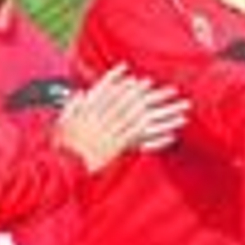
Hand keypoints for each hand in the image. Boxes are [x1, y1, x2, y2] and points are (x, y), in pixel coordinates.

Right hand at [55, 65, 189, 169]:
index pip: (113, 91)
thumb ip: (73, 104)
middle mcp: (105, 117)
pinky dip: (156, 138)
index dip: (131, 85)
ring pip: (145, 121)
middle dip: (157, 96)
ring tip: (183, 114)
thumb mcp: (63, 120)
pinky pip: (141, 141)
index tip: (146, 80)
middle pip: (136, 103)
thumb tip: (81, 93)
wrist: (62, 163)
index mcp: (91, 108)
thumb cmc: (61, 145)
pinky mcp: (118, 147)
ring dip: (165, 116)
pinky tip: (172, 135)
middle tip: (175, 91)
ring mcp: (112, 131)